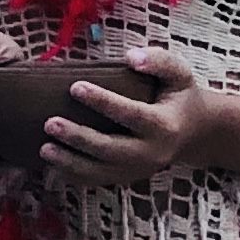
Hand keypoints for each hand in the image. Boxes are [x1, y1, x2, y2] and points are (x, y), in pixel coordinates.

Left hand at [41, 43, 214, 188]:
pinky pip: (98, 181)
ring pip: (100, 171)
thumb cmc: (180, 96)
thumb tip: (131, 57)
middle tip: (50, 122)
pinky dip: (73, 175)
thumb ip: (159, 61)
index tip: (75, 86)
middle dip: (79, 138)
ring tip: (44, 148)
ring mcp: (139, 170)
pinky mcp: (128, 178)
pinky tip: (51, 164)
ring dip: (70, 162)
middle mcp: (152, 153)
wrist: (196, 133)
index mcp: (164, 125)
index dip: (103, 101)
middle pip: (111, 149)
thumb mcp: (180, 73)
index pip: (131, 114)